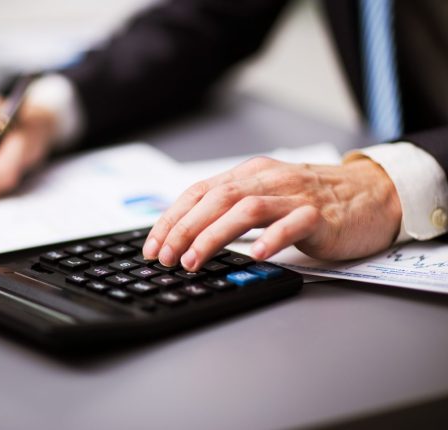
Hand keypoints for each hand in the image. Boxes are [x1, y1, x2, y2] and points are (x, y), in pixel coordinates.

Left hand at [142, 156, 401, 270]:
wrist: (372, 193)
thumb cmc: (314, 199)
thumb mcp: (266, 195)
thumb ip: (233, 208)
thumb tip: (188, 235)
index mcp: (249, 174)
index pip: (199, 191)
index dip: (172, 218)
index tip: (152, 245)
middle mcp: (268, 179)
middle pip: (216, 199)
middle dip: (183, 229)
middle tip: (165, 256)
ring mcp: (295, 195)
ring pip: (246, 209)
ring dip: (214, 235)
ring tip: (193, 260)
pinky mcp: (321, 215)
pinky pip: (293, 224)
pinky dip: (272, 238)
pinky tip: (256, 255)